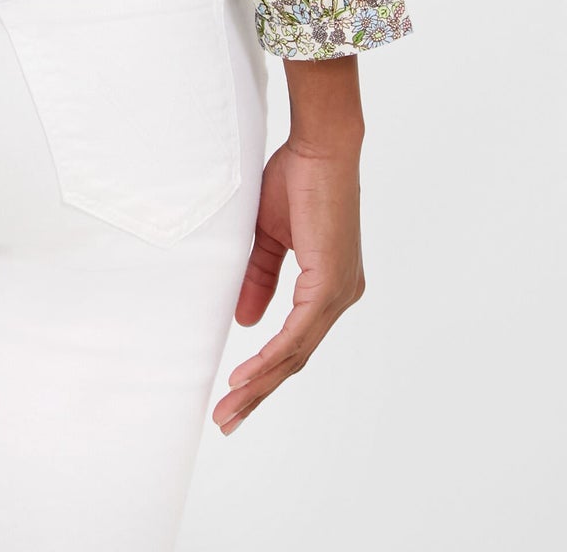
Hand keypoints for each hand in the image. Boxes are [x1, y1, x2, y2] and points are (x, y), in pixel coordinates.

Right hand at [212, 121, 365, 433]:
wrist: (320, 147)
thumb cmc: (298, 179)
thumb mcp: (269, 237)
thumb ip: (260, 278)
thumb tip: (246, 321)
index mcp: (328, 286)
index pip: (293, 342)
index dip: (264, 371)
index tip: (234, 393)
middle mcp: (339, 296)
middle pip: (294, 358)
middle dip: (257, 392)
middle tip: (227, 420)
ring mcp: (338, 293)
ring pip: (294, 354)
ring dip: (259, 384)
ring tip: (230, 409)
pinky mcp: (329, 285)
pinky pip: (297, 333)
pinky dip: (271, 358)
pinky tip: (249, 377)